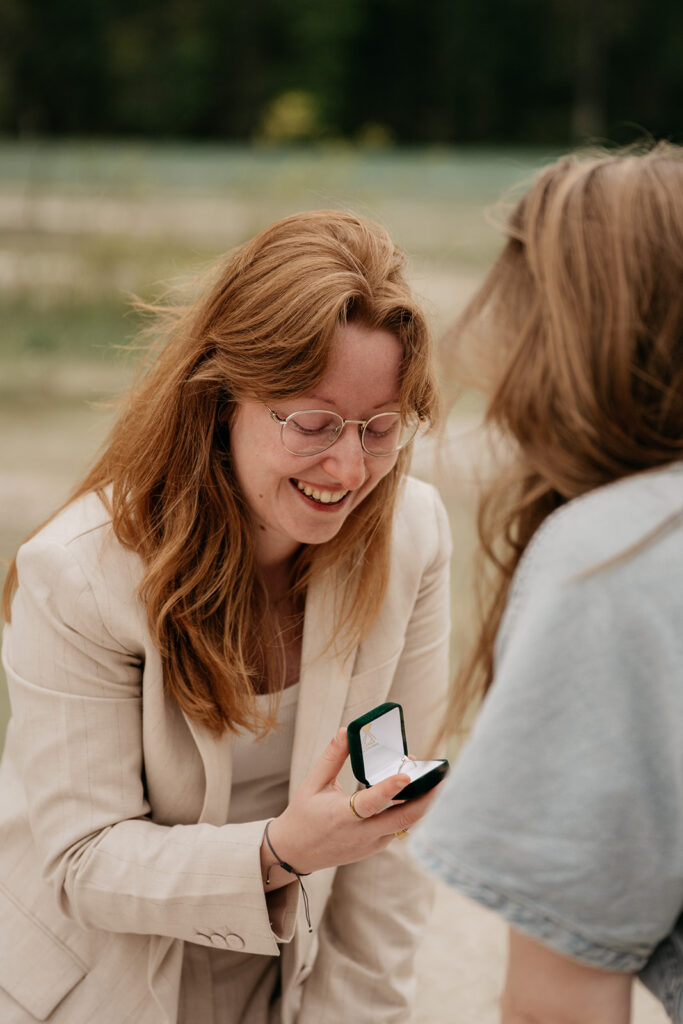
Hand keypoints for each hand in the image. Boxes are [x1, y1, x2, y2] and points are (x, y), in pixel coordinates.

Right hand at [263, 727, 440, 883]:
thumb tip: (346, 730)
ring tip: (434, 779)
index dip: (389, 789)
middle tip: (443, 779)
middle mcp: (360, 834)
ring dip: (420, 803)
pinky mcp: (375, 848)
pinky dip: (408, 811)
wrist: (295, 853)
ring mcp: (370, 844)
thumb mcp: (312, 783)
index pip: (370, 803)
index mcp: (341, 816)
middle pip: (401, 819)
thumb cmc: (303, 814)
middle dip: (426, 800)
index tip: (406, 775)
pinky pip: (397, 828)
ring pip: (404, 825)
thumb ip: (331, 757)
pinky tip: (417, 792)